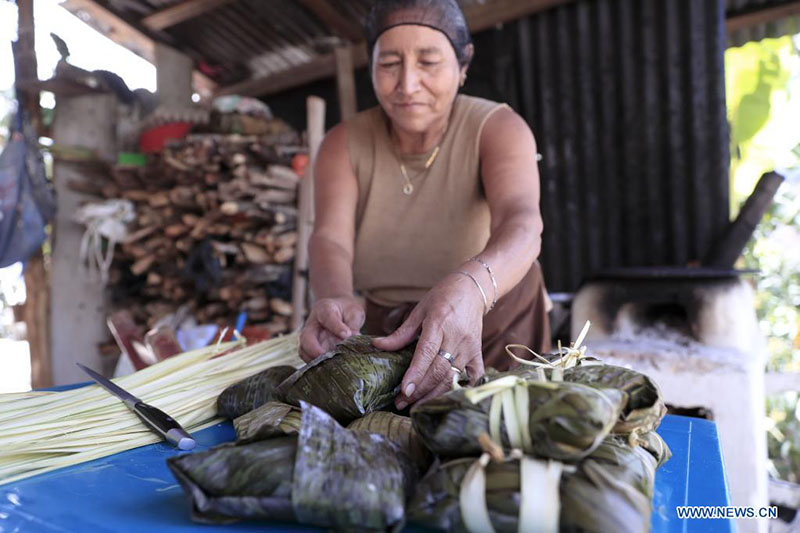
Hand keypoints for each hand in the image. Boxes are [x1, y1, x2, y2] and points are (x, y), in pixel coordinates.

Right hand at [299, 296, 364, 361]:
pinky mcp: (312, 348)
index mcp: (324, 309)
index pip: (327, 317)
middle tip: (329, 357)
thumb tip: (352, 338)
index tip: (347, 334)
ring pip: (303, 350)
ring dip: (313, 360)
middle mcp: (313, 324)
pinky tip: (328, 369)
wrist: (338, 310)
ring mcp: (310, 337)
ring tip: (329, 366)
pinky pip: (308, 358)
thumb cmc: (346, 310)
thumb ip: (353, 324)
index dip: (336, 327)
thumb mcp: (354, 312)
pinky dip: (316, 365)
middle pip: (305, 337)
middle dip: (314, 350)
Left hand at [372, 273, 484, 408]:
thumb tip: (377, 345)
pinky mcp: (478, 352)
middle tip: (402, 403)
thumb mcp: (419, 310)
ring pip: (452, 377)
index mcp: (438, 323)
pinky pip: (474, 376)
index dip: (416, 373)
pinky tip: (448, 400)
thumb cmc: (442, 298)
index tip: (404, 390)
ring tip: (416, 405)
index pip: (426, 352)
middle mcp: (456, 337)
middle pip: (438, 370)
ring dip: (434, 394)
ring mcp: (469, 346)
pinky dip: (463, 389)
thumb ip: (401, 333)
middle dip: (420, 390)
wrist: (472, 289)